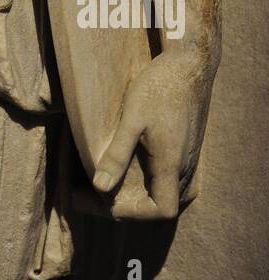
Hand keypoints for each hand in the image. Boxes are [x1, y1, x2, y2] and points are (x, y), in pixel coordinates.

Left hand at [92, 51, 215, 219]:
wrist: (189, 66)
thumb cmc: (159, 88)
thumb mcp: (132, 118)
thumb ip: (118, 154)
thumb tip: (100, 187)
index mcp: (172, 165)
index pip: (161, 211)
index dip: (133, 213)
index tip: (104, 202)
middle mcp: (185, 168)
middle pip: (160, 205)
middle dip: (126, 206)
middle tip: (90, 194)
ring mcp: (189, 160)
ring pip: (165, 193)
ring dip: (137, 195)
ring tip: (103, 185)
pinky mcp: (187, 150)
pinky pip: (170, 179)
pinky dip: (147, 183)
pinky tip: (128, 171)